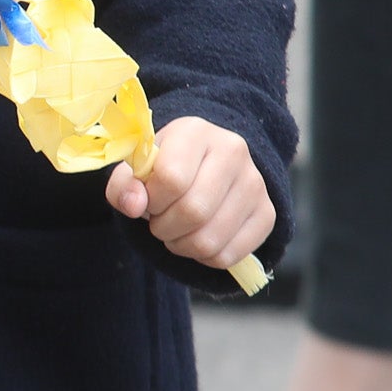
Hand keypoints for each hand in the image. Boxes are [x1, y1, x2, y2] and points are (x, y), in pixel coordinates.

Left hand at [106, 115, 277, 273]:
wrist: (206, 165)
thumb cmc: (165, 167)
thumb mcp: (138, 169)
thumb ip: (125, 185)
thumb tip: (133, 206)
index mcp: (195, 132)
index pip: (171, 179)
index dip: (152, 200)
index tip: (148, 200)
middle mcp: (233, 152)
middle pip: (193, 212)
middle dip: (164, 228)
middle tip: (159, 221)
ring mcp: (255, 183)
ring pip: (209, 240)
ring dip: (181, 246)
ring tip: (177, 231)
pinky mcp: (266, 214)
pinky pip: (228, 256)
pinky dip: (204, 258)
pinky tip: (198, 238)